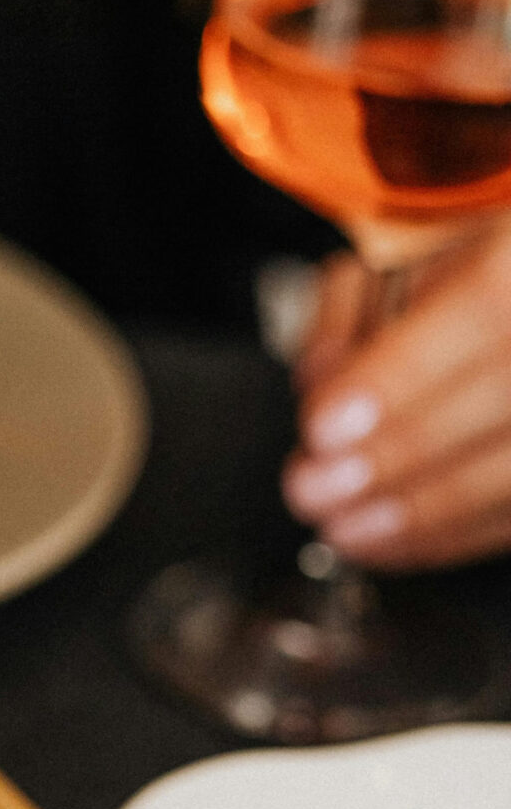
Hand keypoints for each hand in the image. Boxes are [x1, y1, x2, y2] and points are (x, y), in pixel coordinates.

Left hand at [283, 220, 510, 570]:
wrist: (506, 308)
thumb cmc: (450, 290)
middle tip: (316, 489)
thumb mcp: (391, 267)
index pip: (482, 306)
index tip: (324, 428)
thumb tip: (321, 377)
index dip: (402, 376)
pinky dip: (455, 533)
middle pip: (507, 393)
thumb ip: (346, 313)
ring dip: (426, 510)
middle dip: (399, 455)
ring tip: (345, 528)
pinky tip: (390, 541)